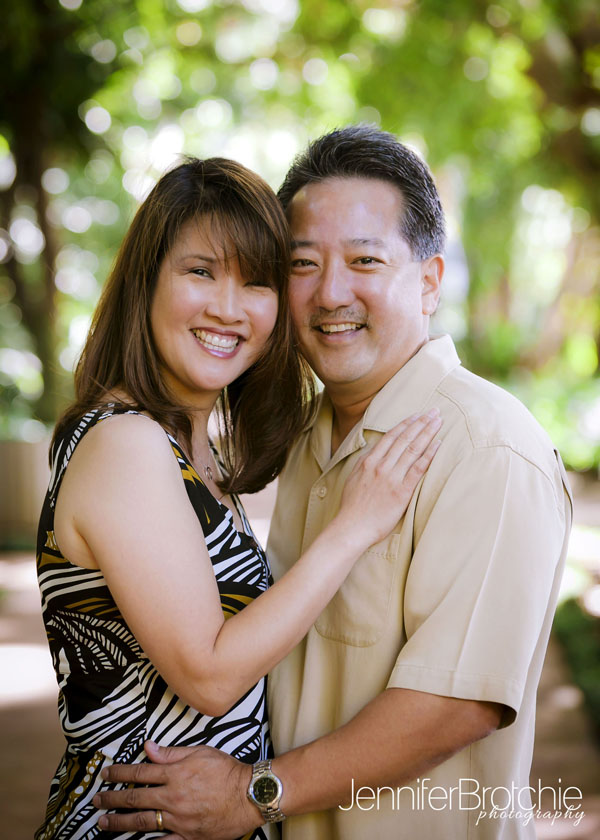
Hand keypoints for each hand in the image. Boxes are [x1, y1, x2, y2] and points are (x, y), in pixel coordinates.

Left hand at [93, 741, 260, 839]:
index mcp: (175, 774)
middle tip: (97, 800)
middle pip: (135, 798)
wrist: (249, 795)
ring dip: (119, 822)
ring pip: (142, 822)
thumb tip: (149, 748)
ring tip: (103, 822)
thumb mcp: (200, 752)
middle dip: (112, 799)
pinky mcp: (187, 836)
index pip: (140, 772)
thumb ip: (171, 753)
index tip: (106, 774)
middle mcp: (172, 797)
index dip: (120, 773)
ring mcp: (178, 819)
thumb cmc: (227, 771)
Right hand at [337, 409, 441, 547]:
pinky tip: (438, 444)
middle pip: (404, 439)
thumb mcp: (353, 478)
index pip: (390, 437)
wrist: (352, 527)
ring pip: (413, 449)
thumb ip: (365, 463)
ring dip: (427, 433)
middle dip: (421, 422)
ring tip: (439, 421)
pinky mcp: (402, 491)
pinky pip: (418, 469)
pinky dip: (429, 454)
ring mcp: (392, 478)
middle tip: (434, 411)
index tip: (417, 414)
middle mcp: (381, 466)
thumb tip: (373, 452)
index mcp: (369, 461)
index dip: (405, 424)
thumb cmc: (352, 506)